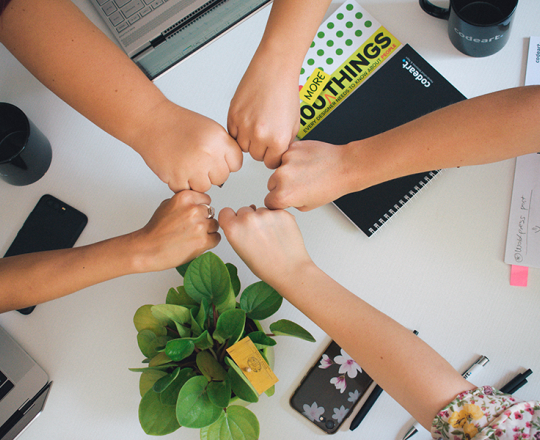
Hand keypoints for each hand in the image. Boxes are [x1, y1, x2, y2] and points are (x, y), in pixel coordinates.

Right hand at [131, 191, 220, 271]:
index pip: (206, 199)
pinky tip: (197, 243)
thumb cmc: (155, 230)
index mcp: (185, 198)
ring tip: (193, 236)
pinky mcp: (203, 241)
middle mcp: (194, 210)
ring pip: (215, 225)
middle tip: (192, 228)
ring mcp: (200, 225)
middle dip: (204, 220)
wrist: (148, 249)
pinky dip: (209, 242)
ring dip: (208, 231)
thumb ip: (184, 202)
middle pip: (211, 212)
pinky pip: (216, 238)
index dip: (201, 208)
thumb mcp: (166, 205)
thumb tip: (197, 202)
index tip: (195, 215)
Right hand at [134, 101, 242, 192]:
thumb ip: (224, 148)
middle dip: (211, 172)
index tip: (217, 159)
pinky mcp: (177, 178)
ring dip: (196, 180)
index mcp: (219, 140)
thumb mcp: (210, 129)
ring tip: (187, 164)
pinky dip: (181, 183)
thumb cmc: (178, 124)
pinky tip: (177, 168)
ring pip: (205, 187)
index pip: (236, 164)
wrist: (152, 122)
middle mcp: (208, 154)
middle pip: (222, 178)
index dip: (226, 163)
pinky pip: (187, 190)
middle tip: (198, 161)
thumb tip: (231, 166)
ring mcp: (192, 167)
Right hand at [218, 206, 311, 287]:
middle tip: (257, 235)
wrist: (290, 270)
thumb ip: (236, 232)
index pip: (226, 212)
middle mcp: (248, 219)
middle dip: (248, 219)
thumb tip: (239, 219)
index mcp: (234, 229)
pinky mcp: (282, 212)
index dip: (231, 218)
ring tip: (271, 237)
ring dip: (264, 219)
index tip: (236, 223)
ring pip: (260, 210)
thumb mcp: (241, 251)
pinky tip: (280, 233)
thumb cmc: (266, 266)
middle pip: (243, 210)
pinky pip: (275, 211)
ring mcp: (266, 214)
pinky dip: (277, 219)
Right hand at [227, 50, 299, 168]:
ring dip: (249, 140)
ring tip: (257, 125)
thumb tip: (277, 155)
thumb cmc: (285, 91)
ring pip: (242, 147)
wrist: (274, 69)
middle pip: (256, 156)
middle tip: (265, 133)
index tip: (272, 149)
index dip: (272, 156)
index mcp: (278, 139)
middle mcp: (260, 135)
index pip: (271, 162)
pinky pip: (233, 134)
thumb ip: (285, 143)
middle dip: (261, 148)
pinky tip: (249, 119)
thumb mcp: (294, 124)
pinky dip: (239, 130)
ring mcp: (244, 126)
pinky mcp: (233, 115)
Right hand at [265, 140, 354, 210]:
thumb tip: (281, 198)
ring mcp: (286, 160)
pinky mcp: (292, 147)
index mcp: (284, 194)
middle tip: (299, 185)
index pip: (268, 201)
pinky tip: (306, 163)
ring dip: (287, 171)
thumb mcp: (307, 206)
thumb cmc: (331, 186)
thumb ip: (289, 202)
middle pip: (271, 184)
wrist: (344, 166)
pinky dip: (294, 159)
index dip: (277, 201)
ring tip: (305, 173)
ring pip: (278, 169)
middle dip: (281, 186)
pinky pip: (286, 156)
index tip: (284, 199)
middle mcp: (282, 176)